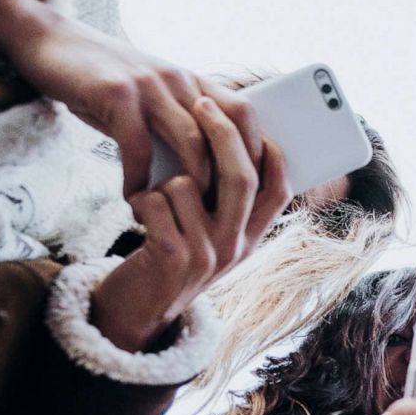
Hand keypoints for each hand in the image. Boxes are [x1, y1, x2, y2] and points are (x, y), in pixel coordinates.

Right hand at [0, 0, 263, 194]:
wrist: (49, 41)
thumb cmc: (103, 81)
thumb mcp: (150, 97)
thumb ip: (178, 126)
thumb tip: (203, 177)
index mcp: (193, 81)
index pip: (244, 115)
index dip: (256, 154)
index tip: (252, 193)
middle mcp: (180, 79)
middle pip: (226, 133)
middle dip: (229, 180)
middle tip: (220, 218)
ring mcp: (150, 85)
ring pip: (191, 142)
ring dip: (187, 186)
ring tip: (178, 215)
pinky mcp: (117, 94)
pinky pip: (138, 146)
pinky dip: (139, 179)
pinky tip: (132, 198)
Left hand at [89, 99, 289, 351]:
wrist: (136, 312)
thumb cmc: (169, 258)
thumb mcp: (209, 235)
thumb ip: (225, 201)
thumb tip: (232, 141)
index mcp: (251, 239)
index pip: (279, 189)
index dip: (271, 151)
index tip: (253, 118)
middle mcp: (235, 247)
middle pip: (241, 176)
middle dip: (221, 132)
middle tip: (200, 103)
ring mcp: (207, 255)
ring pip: (188, 184)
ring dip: (163, 182)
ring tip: (154, 200)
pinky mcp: (172, 258)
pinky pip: (157, 201)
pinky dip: (140, 199)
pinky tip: (137, 214)